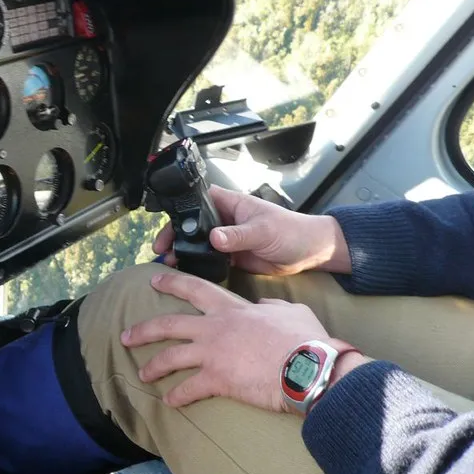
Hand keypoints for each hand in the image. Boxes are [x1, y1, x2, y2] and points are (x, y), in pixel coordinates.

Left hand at [122, 270, 347, 412]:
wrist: (308, 366)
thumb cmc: (305, 338)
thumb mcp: (291, 311)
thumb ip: (273, 306)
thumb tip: (265, 305)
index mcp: (232, 308)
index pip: (195, 289)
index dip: (172, 283)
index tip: (154, 280)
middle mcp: (215, 328)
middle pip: (169, 325)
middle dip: (144, 330)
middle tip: (126, 335)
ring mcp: (212, 353)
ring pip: (171, 356)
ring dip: (153, 366)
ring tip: (141, 373)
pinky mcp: (217, 379)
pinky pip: (188, 389)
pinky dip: (176, 396)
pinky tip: (169, 402)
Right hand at [153, 185, 350, 276]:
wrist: (311, 253)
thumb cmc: (290, 231)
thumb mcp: (263, 231)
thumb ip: (238, 235)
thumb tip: (214, 238)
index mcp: (231, 204)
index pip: (199, 201)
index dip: (180, 209)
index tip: (166, 226)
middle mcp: (225, 220)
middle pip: (193, 223)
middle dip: (176, 235)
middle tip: (162, 250)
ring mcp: (228, 239)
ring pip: (199, 242)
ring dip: (184, 251)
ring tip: (169, 264)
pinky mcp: (232, 257)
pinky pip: (210, 259)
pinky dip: (198, 265)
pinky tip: (187, 273)